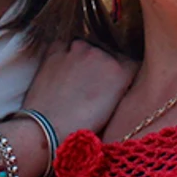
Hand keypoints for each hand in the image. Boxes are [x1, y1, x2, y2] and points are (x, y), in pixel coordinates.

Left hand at [22, 39, 136, 137]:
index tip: (117, 86)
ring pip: (86, 48)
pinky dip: (63, 55)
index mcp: (121, 70)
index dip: (124, 76)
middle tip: (93, 88)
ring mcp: (77, 50)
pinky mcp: (55, 50)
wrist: (45, 129)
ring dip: (84, 59)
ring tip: (75, 81)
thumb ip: (121, 89)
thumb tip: (118, 83)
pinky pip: (63, 46)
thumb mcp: (114, 111)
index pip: (131, 64)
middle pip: (109, 54)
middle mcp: (101, 54)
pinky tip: (61, 72)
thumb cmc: (80, 130)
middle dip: (103, 67)